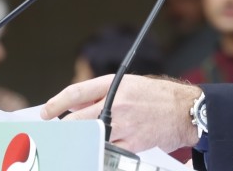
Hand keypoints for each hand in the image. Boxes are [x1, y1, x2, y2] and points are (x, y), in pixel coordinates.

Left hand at [41, 74, 201, 152]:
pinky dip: (101, 148)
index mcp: (116, 84)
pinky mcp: (131, 141)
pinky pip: (107, 148)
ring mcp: (124, 123)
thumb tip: (77, 105)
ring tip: (75, 142)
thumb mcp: (131, 85)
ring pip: (90, 136)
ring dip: (80, 140)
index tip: (45, 112)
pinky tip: (99, 147)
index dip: (56, 103)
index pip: (77, 92)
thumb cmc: (160, 96)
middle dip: (63, 129)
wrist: (186, 110)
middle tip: (56, 134)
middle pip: (77, 119)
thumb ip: (104, 93)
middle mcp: (118, 102)